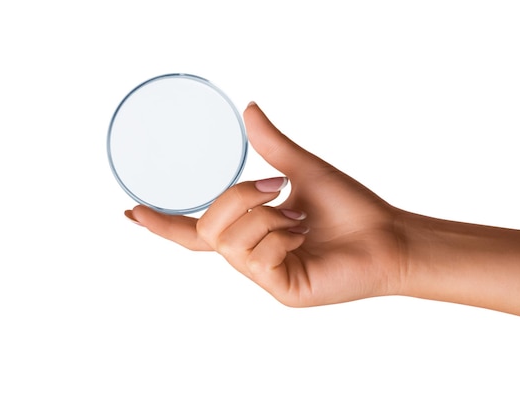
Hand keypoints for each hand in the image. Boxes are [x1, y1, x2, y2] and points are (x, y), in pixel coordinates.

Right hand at [126, 103, 412, 306]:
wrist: (389, 236)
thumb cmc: (352, 208)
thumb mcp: (304, 169)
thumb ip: (271, 146)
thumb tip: (248, 109)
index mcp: (254, 233)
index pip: (198, 232)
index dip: (164, 224)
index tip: (130, 211)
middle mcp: (252, 257)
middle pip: (207, 230)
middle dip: (236, 199)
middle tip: (278, 190)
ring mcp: (265, 276)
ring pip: (229, 241)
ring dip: (265, 216)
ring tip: (299, 218)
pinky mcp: (282, 289)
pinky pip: (256, 257)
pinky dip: (280, 235)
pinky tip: (304, 236)